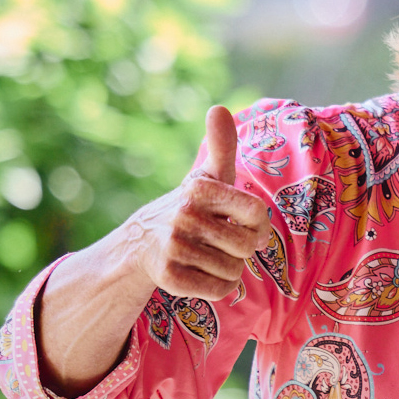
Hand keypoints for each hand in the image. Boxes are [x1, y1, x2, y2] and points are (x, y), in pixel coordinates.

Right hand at [116, 104, 271, 301]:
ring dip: (229, 268)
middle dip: (241, 249)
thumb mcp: (207, 177)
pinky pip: (220, 290)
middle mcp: (183, 215)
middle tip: (220, 242)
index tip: (243, 224)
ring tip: (206, 255)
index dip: (257, 225)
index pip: (257, 213)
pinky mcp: (169, 277)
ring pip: (235, 270)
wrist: (141, 244)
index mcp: (198, 189)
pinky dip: (218, 287)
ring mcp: (173, 247)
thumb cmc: (191, 207)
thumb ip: (220, 147)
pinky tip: (199, 274)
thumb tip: (219, 108)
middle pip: (248, 246)